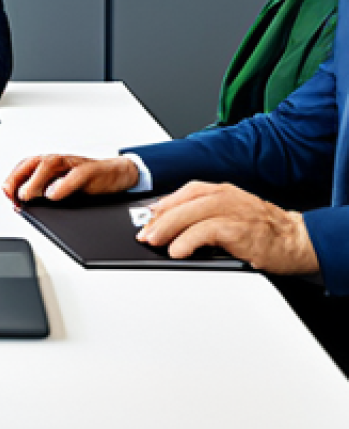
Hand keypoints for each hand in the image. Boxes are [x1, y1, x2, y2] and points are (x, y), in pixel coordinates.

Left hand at [2, 153, 139, 205]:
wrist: (117, 175)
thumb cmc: (88, 181)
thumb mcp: (63, 188)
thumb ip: (44, 194)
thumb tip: (21, 206)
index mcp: (50, 165)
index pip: (25, 167)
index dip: (13, 179)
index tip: (6, 194)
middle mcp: (59, 161)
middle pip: (33, 164)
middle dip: (19, 178)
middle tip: (13, 195)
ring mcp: (73, 164)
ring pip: (50, 165)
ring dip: (36, 180)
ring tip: (27, 195)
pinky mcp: (89, 170)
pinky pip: (74, 175)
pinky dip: (62, 185)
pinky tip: (53, 195)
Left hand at [136, 181, 319, 275]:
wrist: (297, 240)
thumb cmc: (264, 230)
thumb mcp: (232, 214)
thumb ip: (206, 215)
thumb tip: (174, 227)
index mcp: (221, 190)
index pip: (184, 193)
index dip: (163, 206)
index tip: (147, 219)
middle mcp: (224, 196)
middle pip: (182, 203)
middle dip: (159, 219)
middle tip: (144, 234)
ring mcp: (231, 211)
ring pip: (189, 214)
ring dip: (167, 229)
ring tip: (154, 242)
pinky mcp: (238, 229)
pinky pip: (205, 232)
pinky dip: (187, 241)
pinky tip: (177, 251)